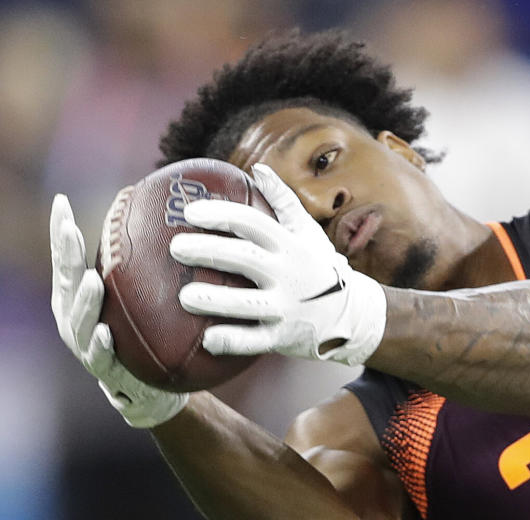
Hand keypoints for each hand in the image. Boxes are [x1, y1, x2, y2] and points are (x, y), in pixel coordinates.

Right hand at [51, 192, 188, 427]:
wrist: (153, 392)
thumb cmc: (145, 335)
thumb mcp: (145, 300)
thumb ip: (147, 269)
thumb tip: (173, 217)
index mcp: (81, 297)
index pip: (68, 259)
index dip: (61, 232)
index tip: (61, 202)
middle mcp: (76, 319)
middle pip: (66, 283)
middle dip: (65, 257)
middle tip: (70, 231)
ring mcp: (87, 347)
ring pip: (78, 322)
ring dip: (84, 302)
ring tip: (92, 281)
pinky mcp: (106, 373)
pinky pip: (101, 358)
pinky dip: (101, 346)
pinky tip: (106, 333)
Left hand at [170, 163, 385, 365]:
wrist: (353, 314)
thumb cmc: (320, 267)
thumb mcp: (307, 232)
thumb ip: (283, 201)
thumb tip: (259, 168)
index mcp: (289, 245)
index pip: (253, 223)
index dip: (222, 215)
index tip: (191, 212)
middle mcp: (289, 274)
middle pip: (245, 258)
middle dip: (210, 251)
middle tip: (176, 248)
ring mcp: (287, 307)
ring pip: (249, 304)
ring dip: (217, 301)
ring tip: (185, 297)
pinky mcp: (284, 337)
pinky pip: (256, 341)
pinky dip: (234, 341)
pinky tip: (208, 339)